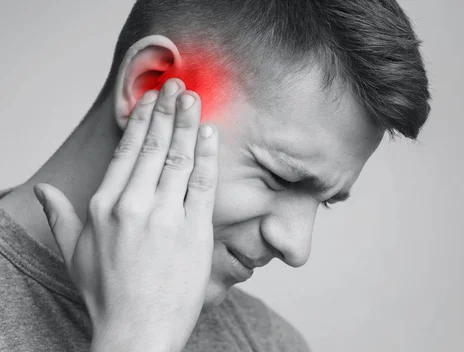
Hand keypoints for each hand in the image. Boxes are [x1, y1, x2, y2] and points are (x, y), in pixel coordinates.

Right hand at [32, 78, 217, 351]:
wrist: (138, 331)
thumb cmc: (107, 293)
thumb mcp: (74, 253)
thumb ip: (59, 216)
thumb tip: (44, 191)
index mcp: (105, 205)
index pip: (127, 151)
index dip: (142, 121)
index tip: (152, 100)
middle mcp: (134, 205)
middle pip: (154, 147)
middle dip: (167, 112)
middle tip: (177, 87)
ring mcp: (166, 217)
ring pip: (178, 159)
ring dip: (187, 124)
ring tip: (193, 99)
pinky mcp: (194, 231)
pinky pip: (203, 184)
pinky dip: (207, 156)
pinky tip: (209, 133)